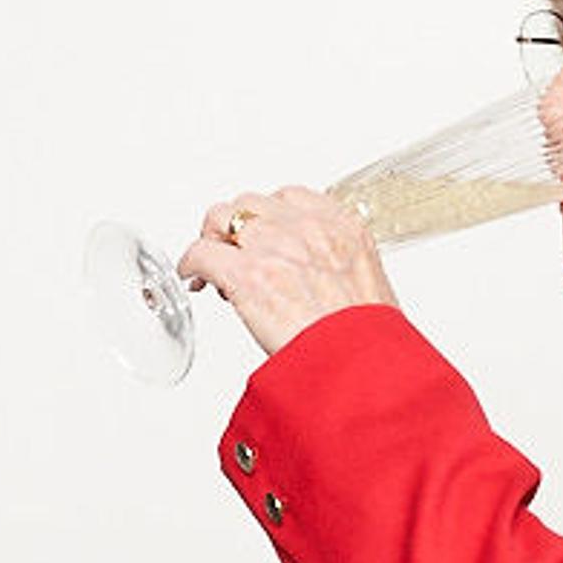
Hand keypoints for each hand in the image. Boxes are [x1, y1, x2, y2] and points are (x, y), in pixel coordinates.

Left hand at [181, 188, 398, 359]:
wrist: (359, 365)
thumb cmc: (366, 340)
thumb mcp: (371, 288)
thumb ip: (340, 269)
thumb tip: (321, 283)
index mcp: (341, 228)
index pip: (291, 197)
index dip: (269, 216)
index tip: (264, 233)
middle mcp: (305, 229)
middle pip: (251, 204)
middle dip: (239, 226)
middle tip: (235, 252)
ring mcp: (273, 248)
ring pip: (221, 218)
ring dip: (215, 239)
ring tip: (216, 266)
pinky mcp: (245, 274)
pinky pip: (201, 253)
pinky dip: (191, 263)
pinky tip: (194, 277)